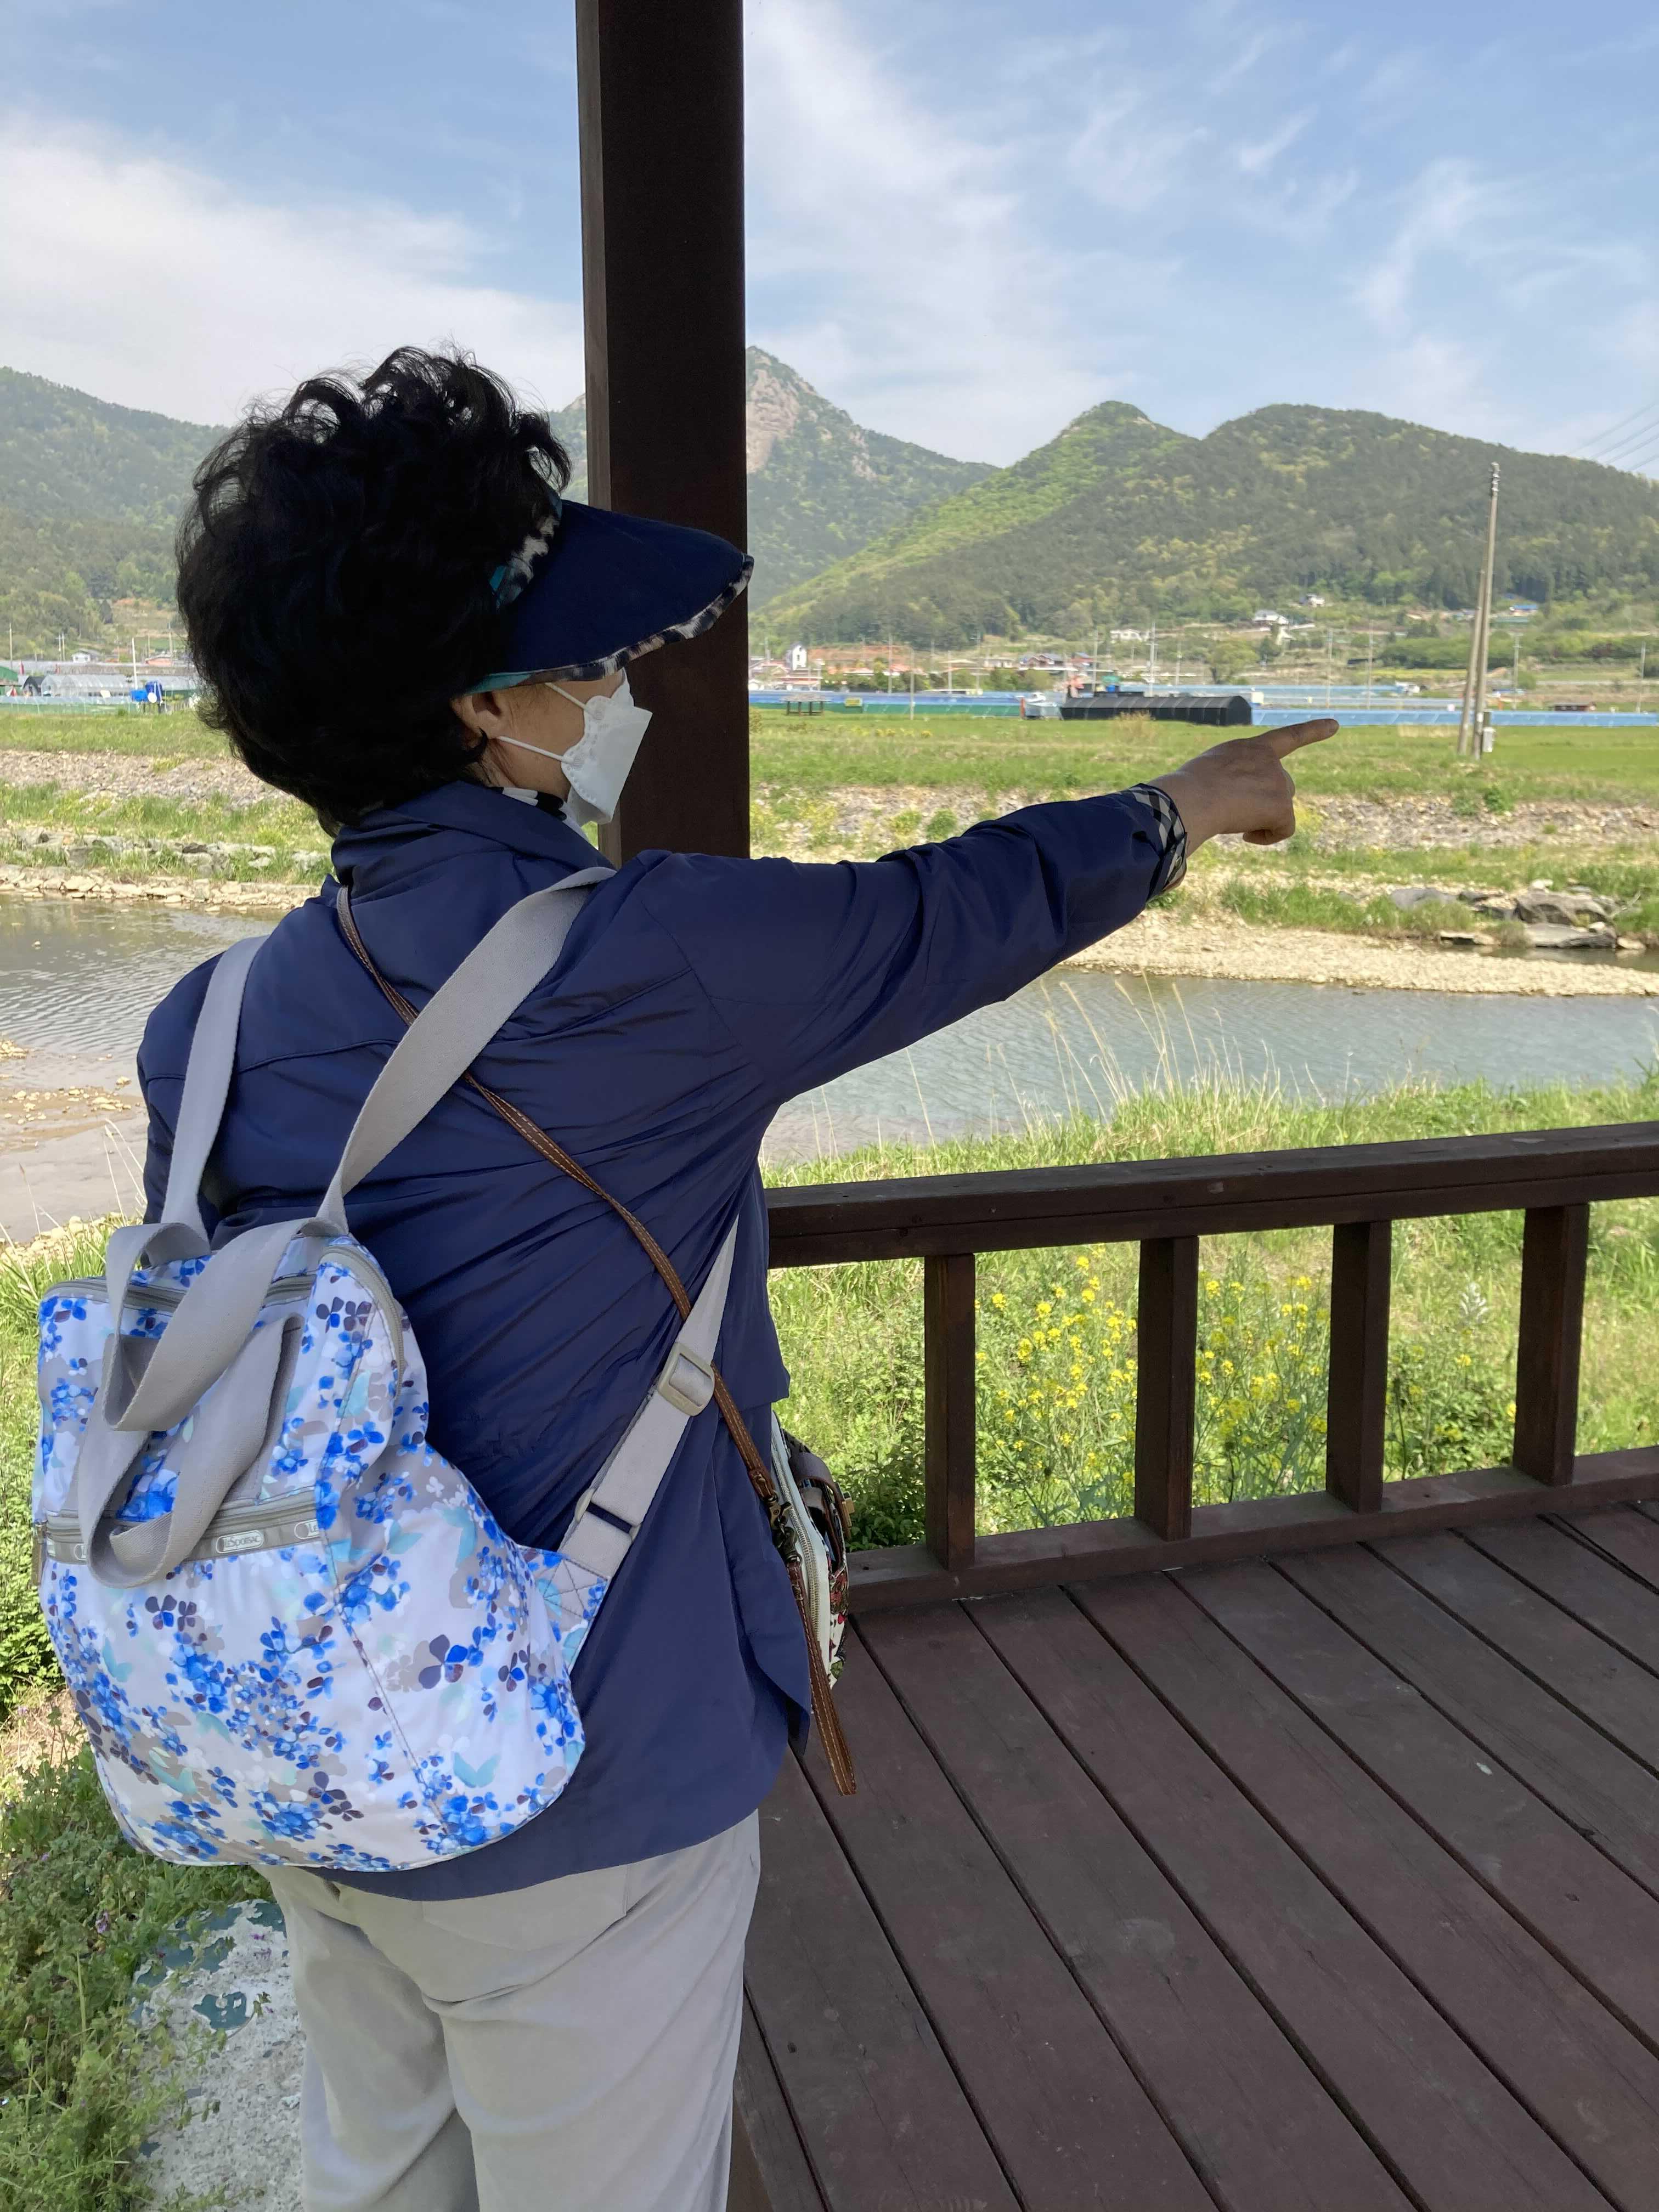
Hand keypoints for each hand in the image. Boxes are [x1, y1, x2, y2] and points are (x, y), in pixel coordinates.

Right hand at [1150, 719, 1336, 850]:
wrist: (1192, 798)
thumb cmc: (1187, 790)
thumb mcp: (1209, 773)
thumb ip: (1231, 780)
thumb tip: (1226, 819)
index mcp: (1251, 749)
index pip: (1287, 738)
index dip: (1313, 731)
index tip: (1335, 725)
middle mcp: (1270, 762)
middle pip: (1282, 788)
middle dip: (1265, 802)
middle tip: (1234, 811)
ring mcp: (1278, 782)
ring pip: (1280, 809)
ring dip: (1262, 818)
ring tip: (1232, 819)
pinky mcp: (1281, 805)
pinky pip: (1283, 829)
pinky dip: (1268, 836)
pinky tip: (1246, 835)